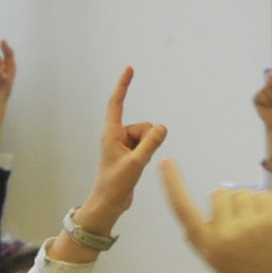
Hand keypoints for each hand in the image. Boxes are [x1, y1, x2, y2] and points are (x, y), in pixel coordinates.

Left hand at [72, 68, 166, 236]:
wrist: (109, 203)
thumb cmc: (115, 184)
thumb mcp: (136, 163)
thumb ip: (151, 143)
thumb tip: (163, 127)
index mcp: (111, 133)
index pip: (116, 103)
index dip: (123, 85)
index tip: (129, 69)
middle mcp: (116, 136)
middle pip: (144, 126)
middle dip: (148, 139)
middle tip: (135, 160)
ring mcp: (124, 145)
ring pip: (148, 136)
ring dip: (147, 149)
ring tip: (135, 166)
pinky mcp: (130, 153)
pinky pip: (147, 146)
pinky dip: (147, 154)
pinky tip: (138, 167)